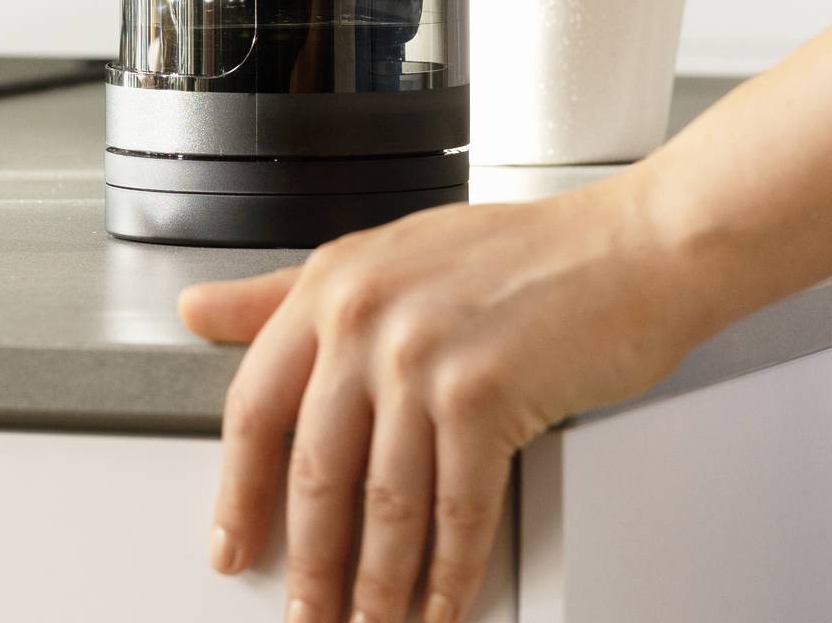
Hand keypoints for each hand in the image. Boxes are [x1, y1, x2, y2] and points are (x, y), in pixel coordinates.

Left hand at [180, 172, 710, 622]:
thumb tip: (199, 312)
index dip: (239, 492)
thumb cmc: (524, 253)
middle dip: (311, 563)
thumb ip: (287, 292)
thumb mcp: (389, 255)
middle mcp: (366, 317)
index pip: (254, 405)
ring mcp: (423, 356)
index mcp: (332, 284)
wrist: (632, 246)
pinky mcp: (484, 395)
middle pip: (314, 472)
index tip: (232, 545)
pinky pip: (455, 512)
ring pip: (384, 504)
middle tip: (306, 614)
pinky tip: (441, 604)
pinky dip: (449, 574)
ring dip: (377, 585)